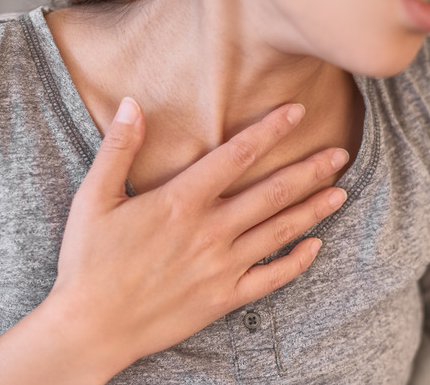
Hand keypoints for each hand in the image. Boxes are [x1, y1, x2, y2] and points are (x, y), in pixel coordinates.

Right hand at [48, 97, 348, 380]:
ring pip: (278, 231)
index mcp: (180, 202)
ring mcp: (221, 267)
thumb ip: (118, 149)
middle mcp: (209, 231)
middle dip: (308, 170)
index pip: (237, 155)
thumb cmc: (89, 262)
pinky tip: (315, 247)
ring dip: (312, 210)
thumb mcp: (94, 198)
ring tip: (340, 192)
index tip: (297, 112)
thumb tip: (133, 103)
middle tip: (340, 153)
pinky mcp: (223, 298)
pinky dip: (296, 262)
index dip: (270, 130)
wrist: (91, 327)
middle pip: (271, 192)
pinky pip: (270, 278)